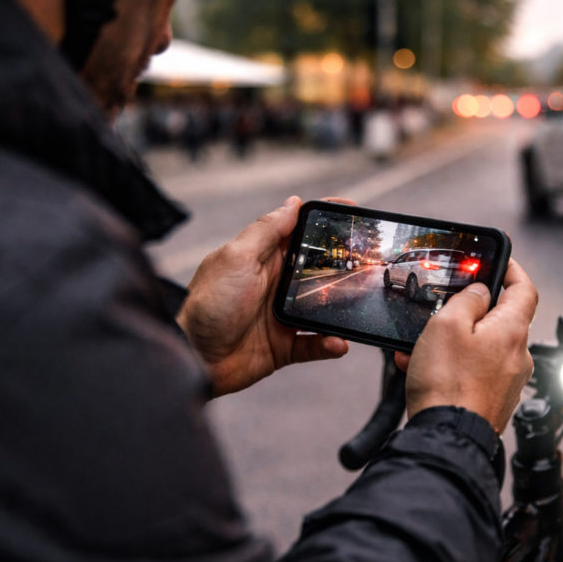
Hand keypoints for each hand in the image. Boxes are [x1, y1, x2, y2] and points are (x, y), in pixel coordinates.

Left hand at [177, 196, 349, 397]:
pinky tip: (338, 342)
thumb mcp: (236, 257)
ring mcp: (281, 315)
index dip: (324, 220)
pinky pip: (315, 343)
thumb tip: (293, 202)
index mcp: (263, 257)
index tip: (352, 210)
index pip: (298, 230)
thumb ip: (266, 231)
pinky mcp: (284, 345)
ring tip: (357, 307)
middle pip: (318, 268)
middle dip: (343, 265)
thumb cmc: (209, 304)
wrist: (195, 359)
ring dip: (340, 308)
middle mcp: (275, 283)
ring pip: (323, 307)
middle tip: (368, 262)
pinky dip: (329, 344)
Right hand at [395, 260, 537, 433]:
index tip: (499, 262)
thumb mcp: (447, 325)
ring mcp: (507, 381)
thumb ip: (467, 300)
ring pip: (480, 348)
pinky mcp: (492, 401)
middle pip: (499, 319)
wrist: (447, 438)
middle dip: (469, 311)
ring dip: (451, 342)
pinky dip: (450, 365)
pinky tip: (420, 369)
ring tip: (419, 347)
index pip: (524, 289)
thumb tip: (480, 292)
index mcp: (512, 331)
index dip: (512, 270)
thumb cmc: (448, 385)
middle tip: (443, 308)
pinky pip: (472, 372)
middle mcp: (518, 356)